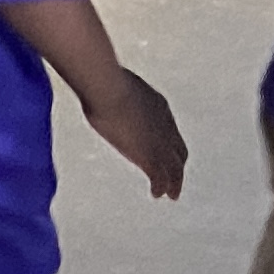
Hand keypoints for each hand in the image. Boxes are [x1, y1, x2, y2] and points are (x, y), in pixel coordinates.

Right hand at [80, 69, 189, 198]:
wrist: (110, 89)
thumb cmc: (104, 80)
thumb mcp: (114, 81)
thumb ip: (112, 87)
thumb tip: (95, 84)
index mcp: (159, 105)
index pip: (170, 129)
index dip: (169, 142)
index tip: (165, 151)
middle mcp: (166, 126)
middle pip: (178, 151)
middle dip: (177, 166)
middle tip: (175, 178)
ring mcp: (159, 142)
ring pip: (174, 168)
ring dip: (174, 183)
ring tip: (171, 194)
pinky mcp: (149, 156)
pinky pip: (160, 177)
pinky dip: (161, 187)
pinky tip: (156, 194)